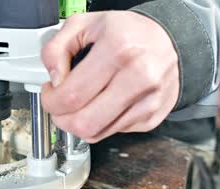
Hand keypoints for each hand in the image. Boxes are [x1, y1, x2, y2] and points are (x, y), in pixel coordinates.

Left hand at [41, 11, 179, 142]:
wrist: (169, 41)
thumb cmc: (127, 32)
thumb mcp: (85, 23)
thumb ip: (57, 48)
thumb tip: (55, 79)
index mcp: (119, 49)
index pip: (71, 95)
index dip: (50, 100)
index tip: (50, 92)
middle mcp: (138, 77)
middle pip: (83, 123)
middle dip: (61, 119)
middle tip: (59, 106)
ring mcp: (148, 101)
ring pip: (96, 134)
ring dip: (78, 124)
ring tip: (79, 104)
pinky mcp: (151, 118)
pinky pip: (112, 132)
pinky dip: (100, 123)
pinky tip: (101, 104)